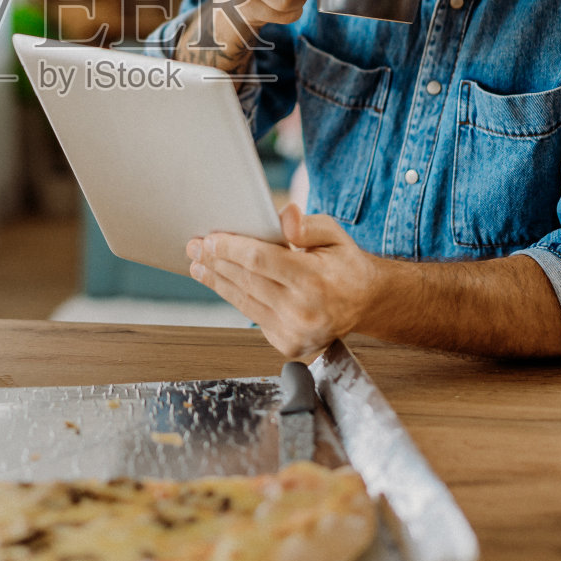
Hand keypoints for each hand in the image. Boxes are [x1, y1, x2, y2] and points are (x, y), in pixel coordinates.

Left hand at [185, 201, 380, 360]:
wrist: (365, 302)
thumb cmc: (345, 264)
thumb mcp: (334, 234)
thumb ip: (307, 224)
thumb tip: (283, 215)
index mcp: (315, 281)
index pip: (260, 260)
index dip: (230, 248)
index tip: (210, 239)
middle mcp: (304, 312)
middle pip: (246, 281)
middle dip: (216, 262)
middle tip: (195, 247)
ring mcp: (295, 333)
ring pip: (244, 301)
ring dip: (217, 281)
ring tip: (199, 265)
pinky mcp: (288, 344)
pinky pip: (252, 315)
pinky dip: (235, 297)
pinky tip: (222, 282)